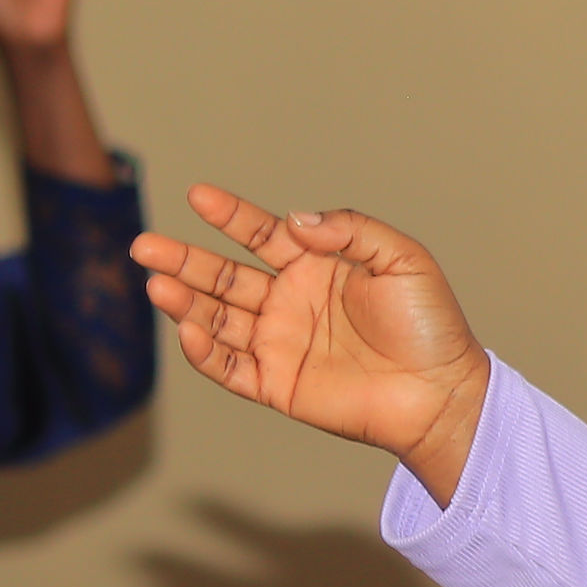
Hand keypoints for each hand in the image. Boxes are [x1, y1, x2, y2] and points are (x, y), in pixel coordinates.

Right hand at [132, 185, 491, 503]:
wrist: (442, 392)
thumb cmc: (431, 325)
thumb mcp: (401, 259)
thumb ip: (349, 230)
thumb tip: (293, 220)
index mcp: (317, 267)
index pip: (260, 234)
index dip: (229, 215)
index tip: (198, 194)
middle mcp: (291, 302)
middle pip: (223, 276)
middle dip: (183, 259)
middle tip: (143, 245)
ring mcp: (281, 344)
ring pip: (218, 319)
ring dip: (184, 302)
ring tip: (156, 283)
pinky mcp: (278, 385)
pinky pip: (230, 367)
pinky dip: (205, 352)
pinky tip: (189, 330)